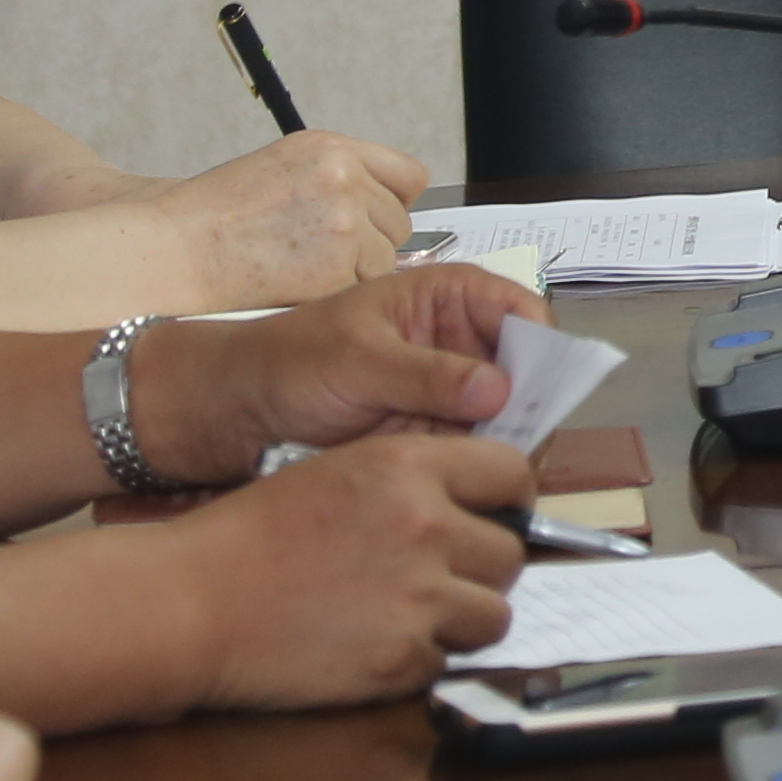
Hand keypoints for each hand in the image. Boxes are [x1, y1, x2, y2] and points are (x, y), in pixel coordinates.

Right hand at [139, 130, 430, 305]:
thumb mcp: (280, 167)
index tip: (379, 219)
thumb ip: (338, 177)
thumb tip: (387, 206)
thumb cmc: (213, 217)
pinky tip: (296, 289)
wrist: (173, 251)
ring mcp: (343, 225)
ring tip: (300, 271)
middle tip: (320, 255)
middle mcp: (344, 179)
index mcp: (332, 149)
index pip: (408, 176)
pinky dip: (337, 298)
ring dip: (355, 274)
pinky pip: (361, 291)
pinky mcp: (335, 271)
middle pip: (398, 223)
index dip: (394, 203)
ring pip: (385, 262)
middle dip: (370, 242)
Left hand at [140, 259, 539, 480]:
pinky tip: (468, 484)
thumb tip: (498, 388)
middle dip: (529, 409)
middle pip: (528, 370)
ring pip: (510, 415)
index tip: (535, 396)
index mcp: (452, 297)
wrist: (238, 410)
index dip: (543, 351)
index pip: (524, 312)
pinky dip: (478, 467)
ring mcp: (453, 389)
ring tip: (492, 473)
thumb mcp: (357, 359)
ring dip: (506, 444)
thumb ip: (427, 374)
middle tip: (518, 451)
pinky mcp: (438, 432)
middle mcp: (464, 340)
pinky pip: (477, 448)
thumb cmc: (289, 362)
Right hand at [174, 433, 536, 706]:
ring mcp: (418, 596)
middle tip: (444, 579)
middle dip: (483, 569)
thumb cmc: (248, 538)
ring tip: (411, 616)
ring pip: (494, 614)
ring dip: (463, 620)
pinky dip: (418, 661)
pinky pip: (445, 662)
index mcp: (409, 466)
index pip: (512, 474)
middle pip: (511, 553)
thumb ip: (413, 481)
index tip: (497, 518)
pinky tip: (371, 646)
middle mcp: (425, 525)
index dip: (510, 501)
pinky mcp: (400, 658)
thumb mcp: (338, 471)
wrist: (189, 602)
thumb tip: (472, 504)